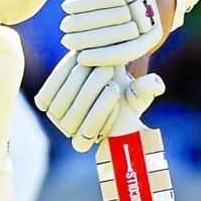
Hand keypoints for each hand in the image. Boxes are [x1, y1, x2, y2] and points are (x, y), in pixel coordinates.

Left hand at [35, 53, 164, 151]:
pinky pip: (48, 93)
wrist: (102, 75)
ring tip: (94, 60)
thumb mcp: (138, 94)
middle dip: (91, 92)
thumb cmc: (124, 91)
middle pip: (72, 120)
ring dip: (78, 81)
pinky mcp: (44, 101)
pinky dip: (62, 75)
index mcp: (90, 140)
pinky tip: (77, 58)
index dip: (99, 116)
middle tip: (107, 67)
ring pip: (60, 105)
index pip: (84, 141)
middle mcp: (69, 133)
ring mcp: (55, 119)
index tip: (117, 88)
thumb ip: (146, 92)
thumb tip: (155, 84)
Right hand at [60, 0, 161, 66]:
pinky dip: (86, 2)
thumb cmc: (124, 23)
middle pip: (119, 31)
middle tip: (65, 40)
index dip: (103, 56)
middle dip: (87, 37)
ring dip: (83, 19)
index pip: (127, 51)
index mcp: (151, 37)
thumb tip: (111, 92)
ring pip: (111, 12)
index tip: (80, 59)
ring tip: (65, 25)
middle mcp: (152, 17)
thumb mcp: (126, 44)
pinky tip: (68, 7)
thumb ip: (121, 67)